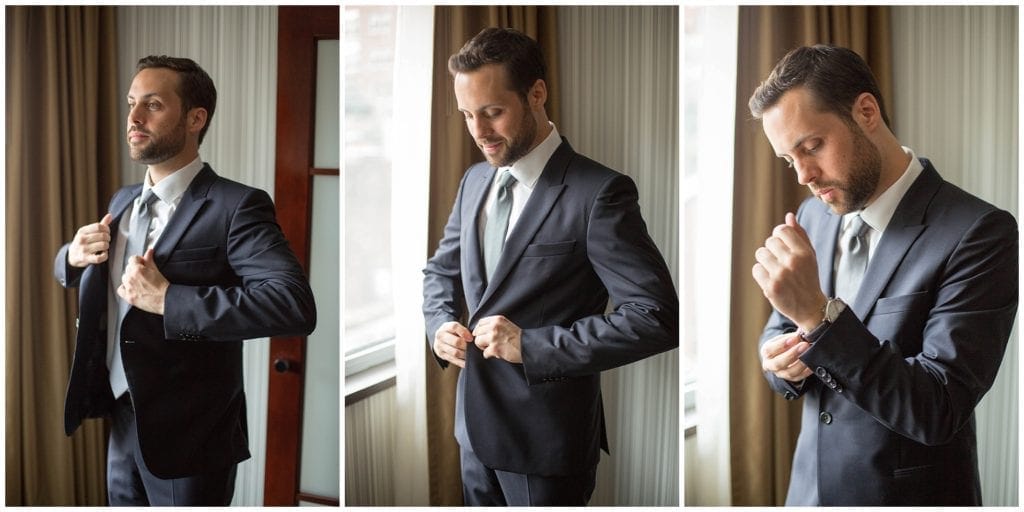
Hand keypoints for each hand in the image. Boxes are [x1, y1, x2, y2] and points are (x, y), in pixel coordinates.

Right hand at [68, 213, 113, 266]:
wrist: (72, 256)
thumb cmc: (84, 242)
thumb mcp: (88, 232)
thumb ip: (100, 225)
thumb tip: (110, 215)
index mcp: (82, 231)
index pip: (99, 226)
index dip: (106, 229)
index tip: (107, 232)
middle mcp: (82, 239)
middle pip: (103, 236)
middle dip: (108, 238)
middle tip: (106, 240)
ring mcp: (84, 249)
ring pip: (104, 245)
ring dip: (107, 246)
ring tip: (104, 246)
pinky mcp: (86, 259)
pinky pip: (100, 257)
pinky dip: (105, 255)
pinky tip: (103, 253)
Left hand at [118, 248, 168, 314]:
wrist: (165, 299)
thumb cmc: (162, 286)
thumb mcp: (156, 270)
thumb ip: (149, 259)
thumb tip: (148, 251)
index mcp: (137, 270)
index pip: (133, 259)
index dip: (139, 260)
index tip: (143, 263)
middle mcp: (130, 278)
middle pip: (128, 268)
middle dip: (135, 269)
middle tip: (144, 273)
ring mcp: (128, 288)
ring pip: (124, 278)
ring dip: (130, 278)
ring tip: (140, 282)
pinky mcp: (128, 297)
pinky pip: (120, 289)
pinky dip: (124, 288)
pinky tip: (132, 288)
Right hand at [433, 321, 472, 367]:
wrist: (441, 338)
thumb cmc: (452, 332)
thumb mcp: (455, 327)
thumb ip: (463, 330)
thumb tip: (474, 338)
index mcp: (445, 327)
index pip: (454, 327)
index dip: (464, 332)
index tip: (471, 338)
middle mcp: (441, 336)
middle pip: (455, 342)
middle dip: (466, 345)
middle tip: (472, 347)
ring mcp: (440, 347)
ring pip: (455, 353)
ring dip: (465, 354)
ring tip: (470, 354)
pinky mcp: (442, 355)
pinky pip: (453, 360)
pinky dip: (462, 362)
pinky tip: (467, 361)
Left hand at [472, 315, 521, 362]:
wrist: (528, 346)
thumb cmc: (518, 337)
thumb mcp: (506, 325)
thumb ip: (494, 325)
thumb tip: (480, 330)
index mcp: (497, 320)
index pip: (480, 323)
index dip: (480, 330)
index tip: (484, 335)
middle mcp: (494, 327)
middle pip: (477, 332)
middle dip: (481, 339)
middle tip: (488, 343)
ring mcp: (494, 338)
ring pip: (478, 342)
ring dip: (483, 347)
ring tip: (492, 348)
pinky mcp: (495, 349)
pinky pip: (484, 353)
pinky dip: (489, 355)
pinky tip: (497, 353)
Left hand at [752, 212, 827, 331]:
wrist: (810, 307)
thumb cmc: (808, 278)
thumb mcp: (809, 255)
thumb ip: (799, 235)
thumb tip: (789, 216)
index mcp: (804, 252)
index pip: (782, 230)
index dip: (779, 235)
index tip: (782, 244)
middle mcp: (793, 261)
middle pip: (769, 241)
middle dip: (772, 249)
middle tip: (780, 261)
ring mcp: (781, 274)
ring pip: (760, 254)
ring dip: (765, 261)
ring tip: (775, 270)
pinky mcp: (771, 287)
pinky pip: (756, 269)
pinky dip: (761, 274)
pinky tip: (771, 279)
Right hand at [760, 332, 811, 382]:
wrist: (785, 354)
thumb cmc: (785, 343)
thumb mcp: (784, 338)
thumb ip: (791, 336)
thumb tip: (801, 333)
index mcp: (766, 352)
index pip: (769, 350)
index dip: (781, 344)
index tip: (794, 337)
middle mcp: (770, 365)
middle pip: (778, 364)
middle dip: (792, 354)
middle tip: (804, 345)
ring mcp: (780, 374)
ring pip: (789, 373)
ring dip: (800, 363)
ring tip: (810, 353)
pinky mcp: (790, 379)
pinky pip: (799, 377)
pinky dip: (806, 371)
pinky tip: (812, 364)